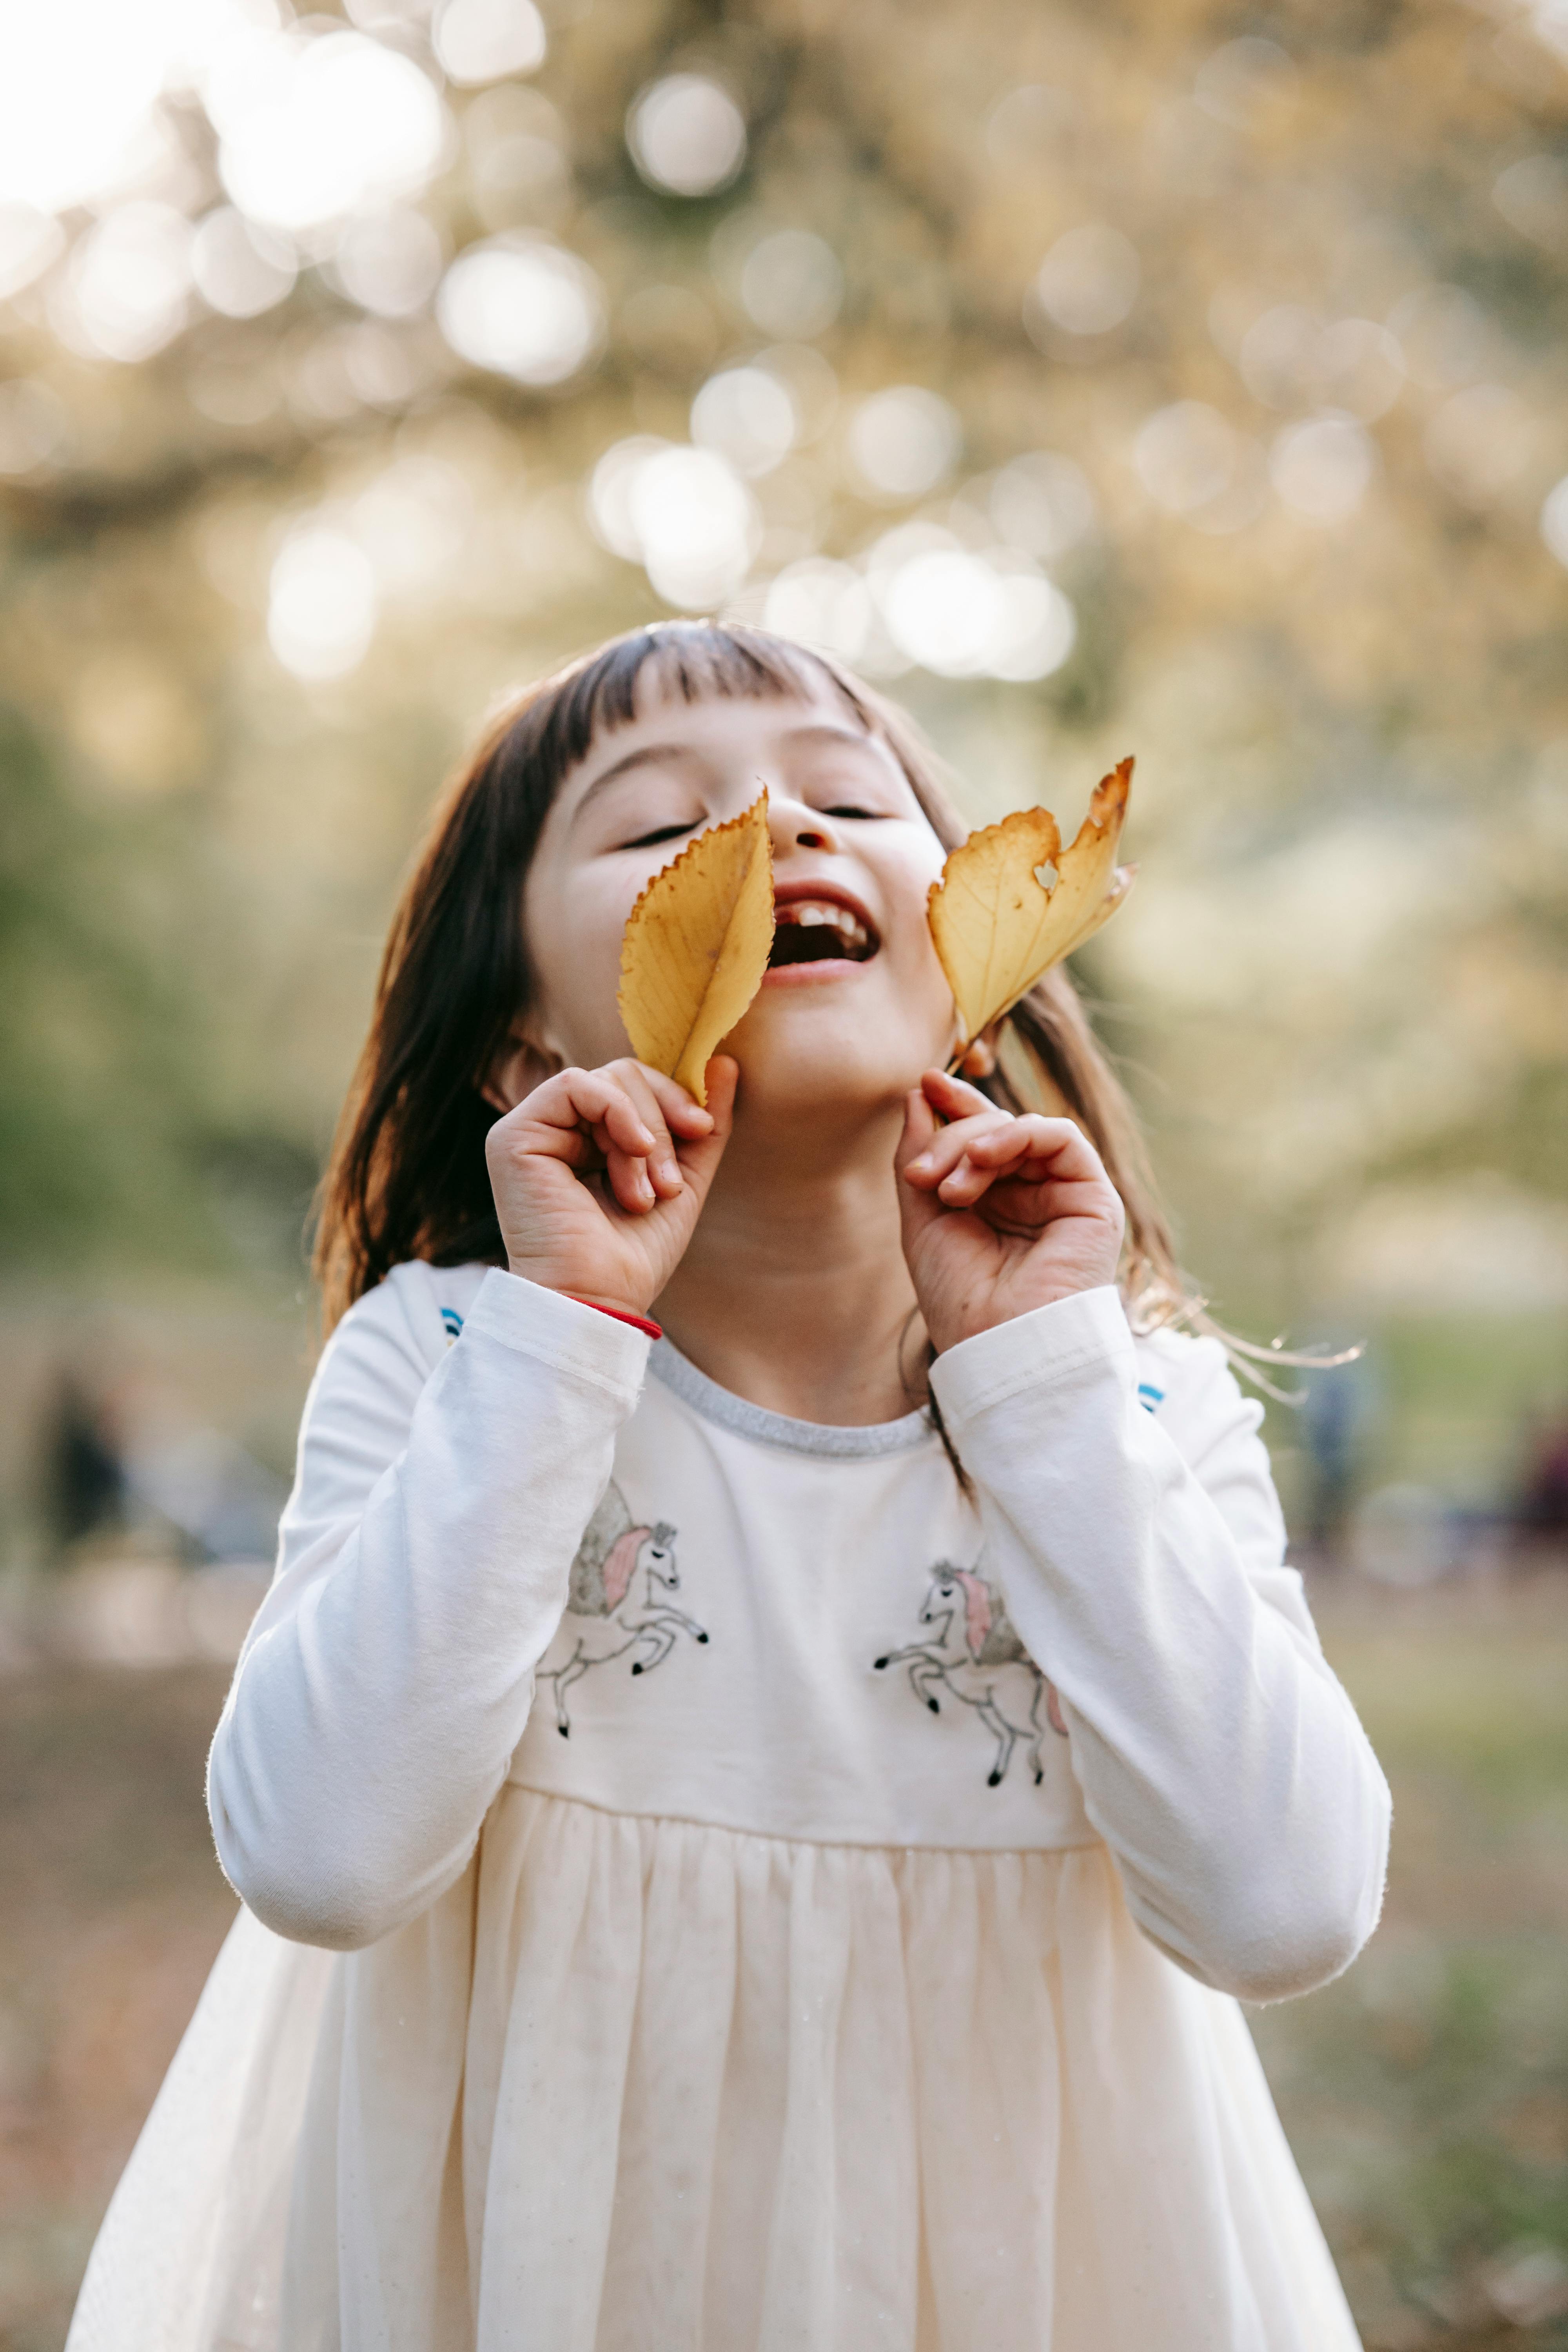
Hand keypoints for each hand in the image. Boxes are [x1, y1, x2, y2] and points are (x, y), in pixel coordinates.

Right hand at [485, 1057, 736, 1317]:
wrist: (599, 1301)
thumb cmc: (635, 1256)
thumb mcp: (684, 1180)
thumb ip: (703, 1125)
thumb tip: (726, 1062)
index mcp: (588, 1139)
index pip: (636, 1085)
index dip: (674, 1098)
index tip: (702, 1131)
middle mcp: (557, 1130)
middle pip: (625, 1075)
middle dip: (662, 1125)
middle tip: (670, 1185)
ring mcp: (533, 1130)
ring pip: (608, 1079)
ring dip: (644, 1136)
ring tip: (645, 1194)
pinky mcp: (514, 1135)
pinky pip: (575, 1084)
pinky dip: (617, 1113)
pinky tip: (631, 1153)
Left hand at [896, 1068, 1124, 1353]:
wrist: (998, 1347)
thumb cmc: (961, 1299)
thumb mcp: (923, 1219)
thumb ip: (922, 1156)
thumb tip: (919, 1094)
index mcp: (997, 1203)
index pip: (981, 1138)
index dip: (955, 1106)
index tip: (923, 1084)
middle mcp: (1033, 1195)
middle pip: (996, 1131)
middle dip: (951, 1138)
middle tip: (919, 1174)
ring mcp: (1065, 1196)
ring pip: (1023, 1130)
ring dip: (976, 1144)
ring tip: (948, 1187)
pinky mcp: (1094, 1200)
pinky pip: (1061, 1137)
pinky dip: (1017, 1134)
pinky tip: (983, 1159)